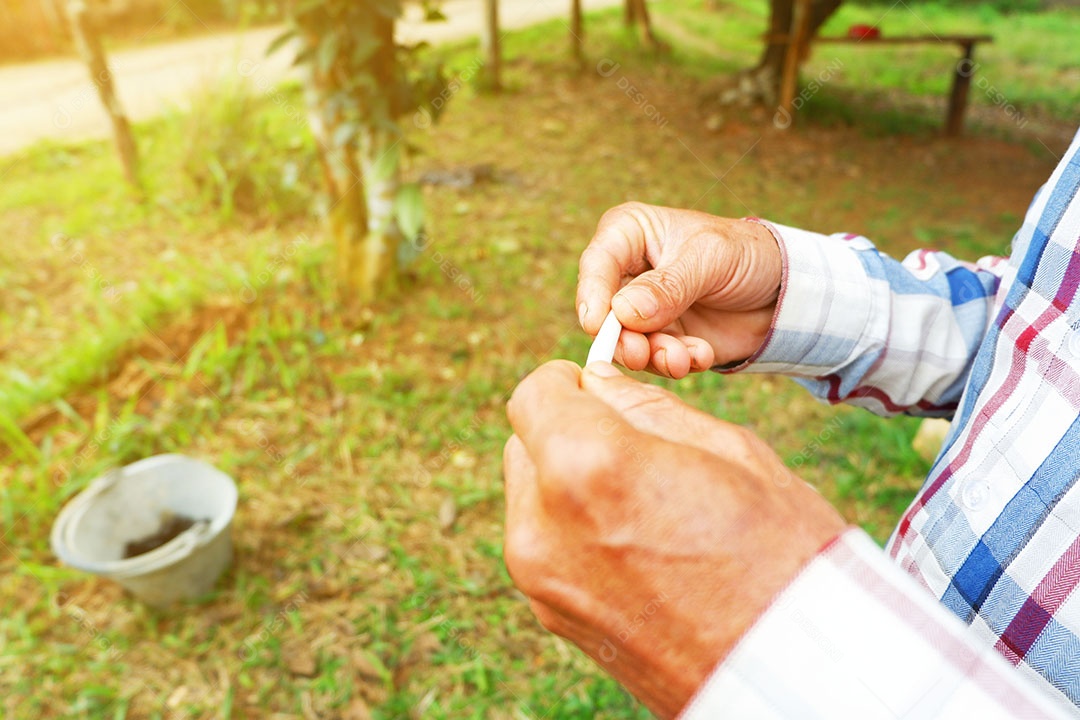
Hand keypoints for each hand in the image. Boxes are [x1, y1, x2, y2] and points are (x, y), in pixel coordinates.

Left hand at [503, 361, 845, 717]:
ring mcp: (541, 578)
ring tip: (642, 504)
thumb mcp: (729, 451)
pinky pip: (543, 543)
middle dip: (567, 432)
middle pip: (524, 444)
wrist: (797, 669)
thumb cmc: (783, 554)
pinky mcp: (551, 615)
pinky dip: (572, 529)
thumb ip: (646, 407)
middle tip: (633, 449)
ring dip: (566, 483)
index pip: (533, 393)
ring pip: (530, 495)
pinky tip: (636, 544)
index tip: (599, 391)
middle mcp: (545, 523)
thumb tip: (599, 383)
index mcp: (587, 465)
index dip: (568, 383)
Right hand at [576, 202, 781, 377]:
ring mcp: (642, 311)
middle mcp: (628, 273)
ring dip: (653, 355)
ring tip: (683, 358)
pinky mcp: (661, 339)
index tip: (597, 325)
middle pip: (603, 312)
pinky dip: (676, 363)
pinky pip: (655, 360)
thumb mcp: (710, 258)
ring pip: (627, 342)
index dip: (592, 295)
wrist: (784, 290)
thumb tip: (622, 312)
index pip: (597, 264)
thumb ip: (668, 285)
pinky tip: (701, 354)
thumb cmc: (746, 253)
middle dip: (623, 338)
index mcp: (629, 234)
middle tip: (641, 354)